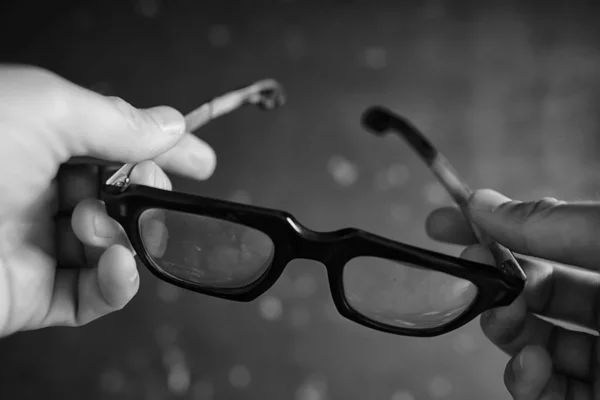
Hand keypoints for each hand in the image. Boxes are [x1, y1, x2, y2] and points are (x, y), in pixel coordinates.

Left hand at [0, 65, 215, 336]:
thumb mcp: (45, 110)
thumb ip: (117, 120)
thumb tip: (173, 126)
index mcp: (37, 140)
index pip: (118, 143)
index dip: (166, 151)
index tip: (203, 162)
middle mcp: (37, 191)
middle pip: (123, 196)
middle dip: (146, 194)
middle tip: (147, 190)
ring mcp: (36, 245)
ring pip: (115, 245)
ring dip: (125, 238)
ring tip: (96, 228)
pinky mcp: (33, 295)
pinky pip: (96, 295)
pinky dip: (119, 284)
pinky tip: (118, 267)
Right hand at [426, 188, 599, 398]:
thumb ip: (555, 224)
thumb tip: (481, 204)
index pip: (542, 239)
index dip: (489, 229)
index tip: (439, 224)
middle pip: (528, 291)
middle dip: (488, 281)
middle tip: (466, 272)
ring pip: (528, 341)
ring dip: (502, 329)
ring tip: (504, 318)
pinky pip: (545, 393)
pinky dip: (524, 381)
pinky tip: (532, 365)